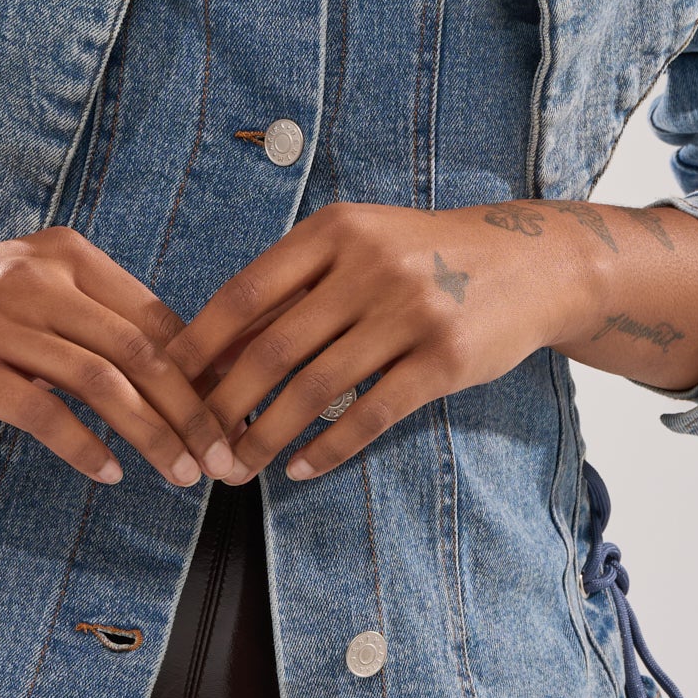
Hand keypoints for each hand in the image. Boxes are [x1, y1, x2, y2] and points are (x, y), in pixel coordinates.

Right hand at [0, 225, 241, 490]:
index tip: (230, 414)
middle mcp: (37, 278)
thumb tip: (188, 371)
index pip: (154, 315)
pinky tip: (110, 474)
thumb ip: (100, 316)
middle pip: (139, 350)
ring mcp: (0, 322)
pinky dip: (83, 447)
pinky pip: (43, 413)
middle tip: (222, 456)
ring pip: (100, 382)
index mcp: (66, 254)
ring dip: (151, 434)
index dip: (201, 369)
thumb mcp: (36, 290)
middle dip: (191, 410)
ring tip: (181, 474)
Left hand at [167, 198, 697, 483]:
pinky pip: (370, 414)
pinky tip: (299, 467)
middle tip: (195, 442)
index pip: (247, 292)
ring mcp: (410, 313)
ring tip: (238, 465)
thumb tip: (216, 346)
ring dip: (267, 435)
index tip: (165, 381)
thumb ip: (298, 284)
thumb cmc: (425, 254)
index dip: (200, 341)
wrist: (532, 262)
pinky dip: (327, 447)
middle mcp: (370, 267)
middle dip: (224, 404)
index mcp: (336, 230)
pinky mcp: (443, 361)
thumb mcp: (362, 243)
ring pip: (315, 389)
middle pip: (273, 348)